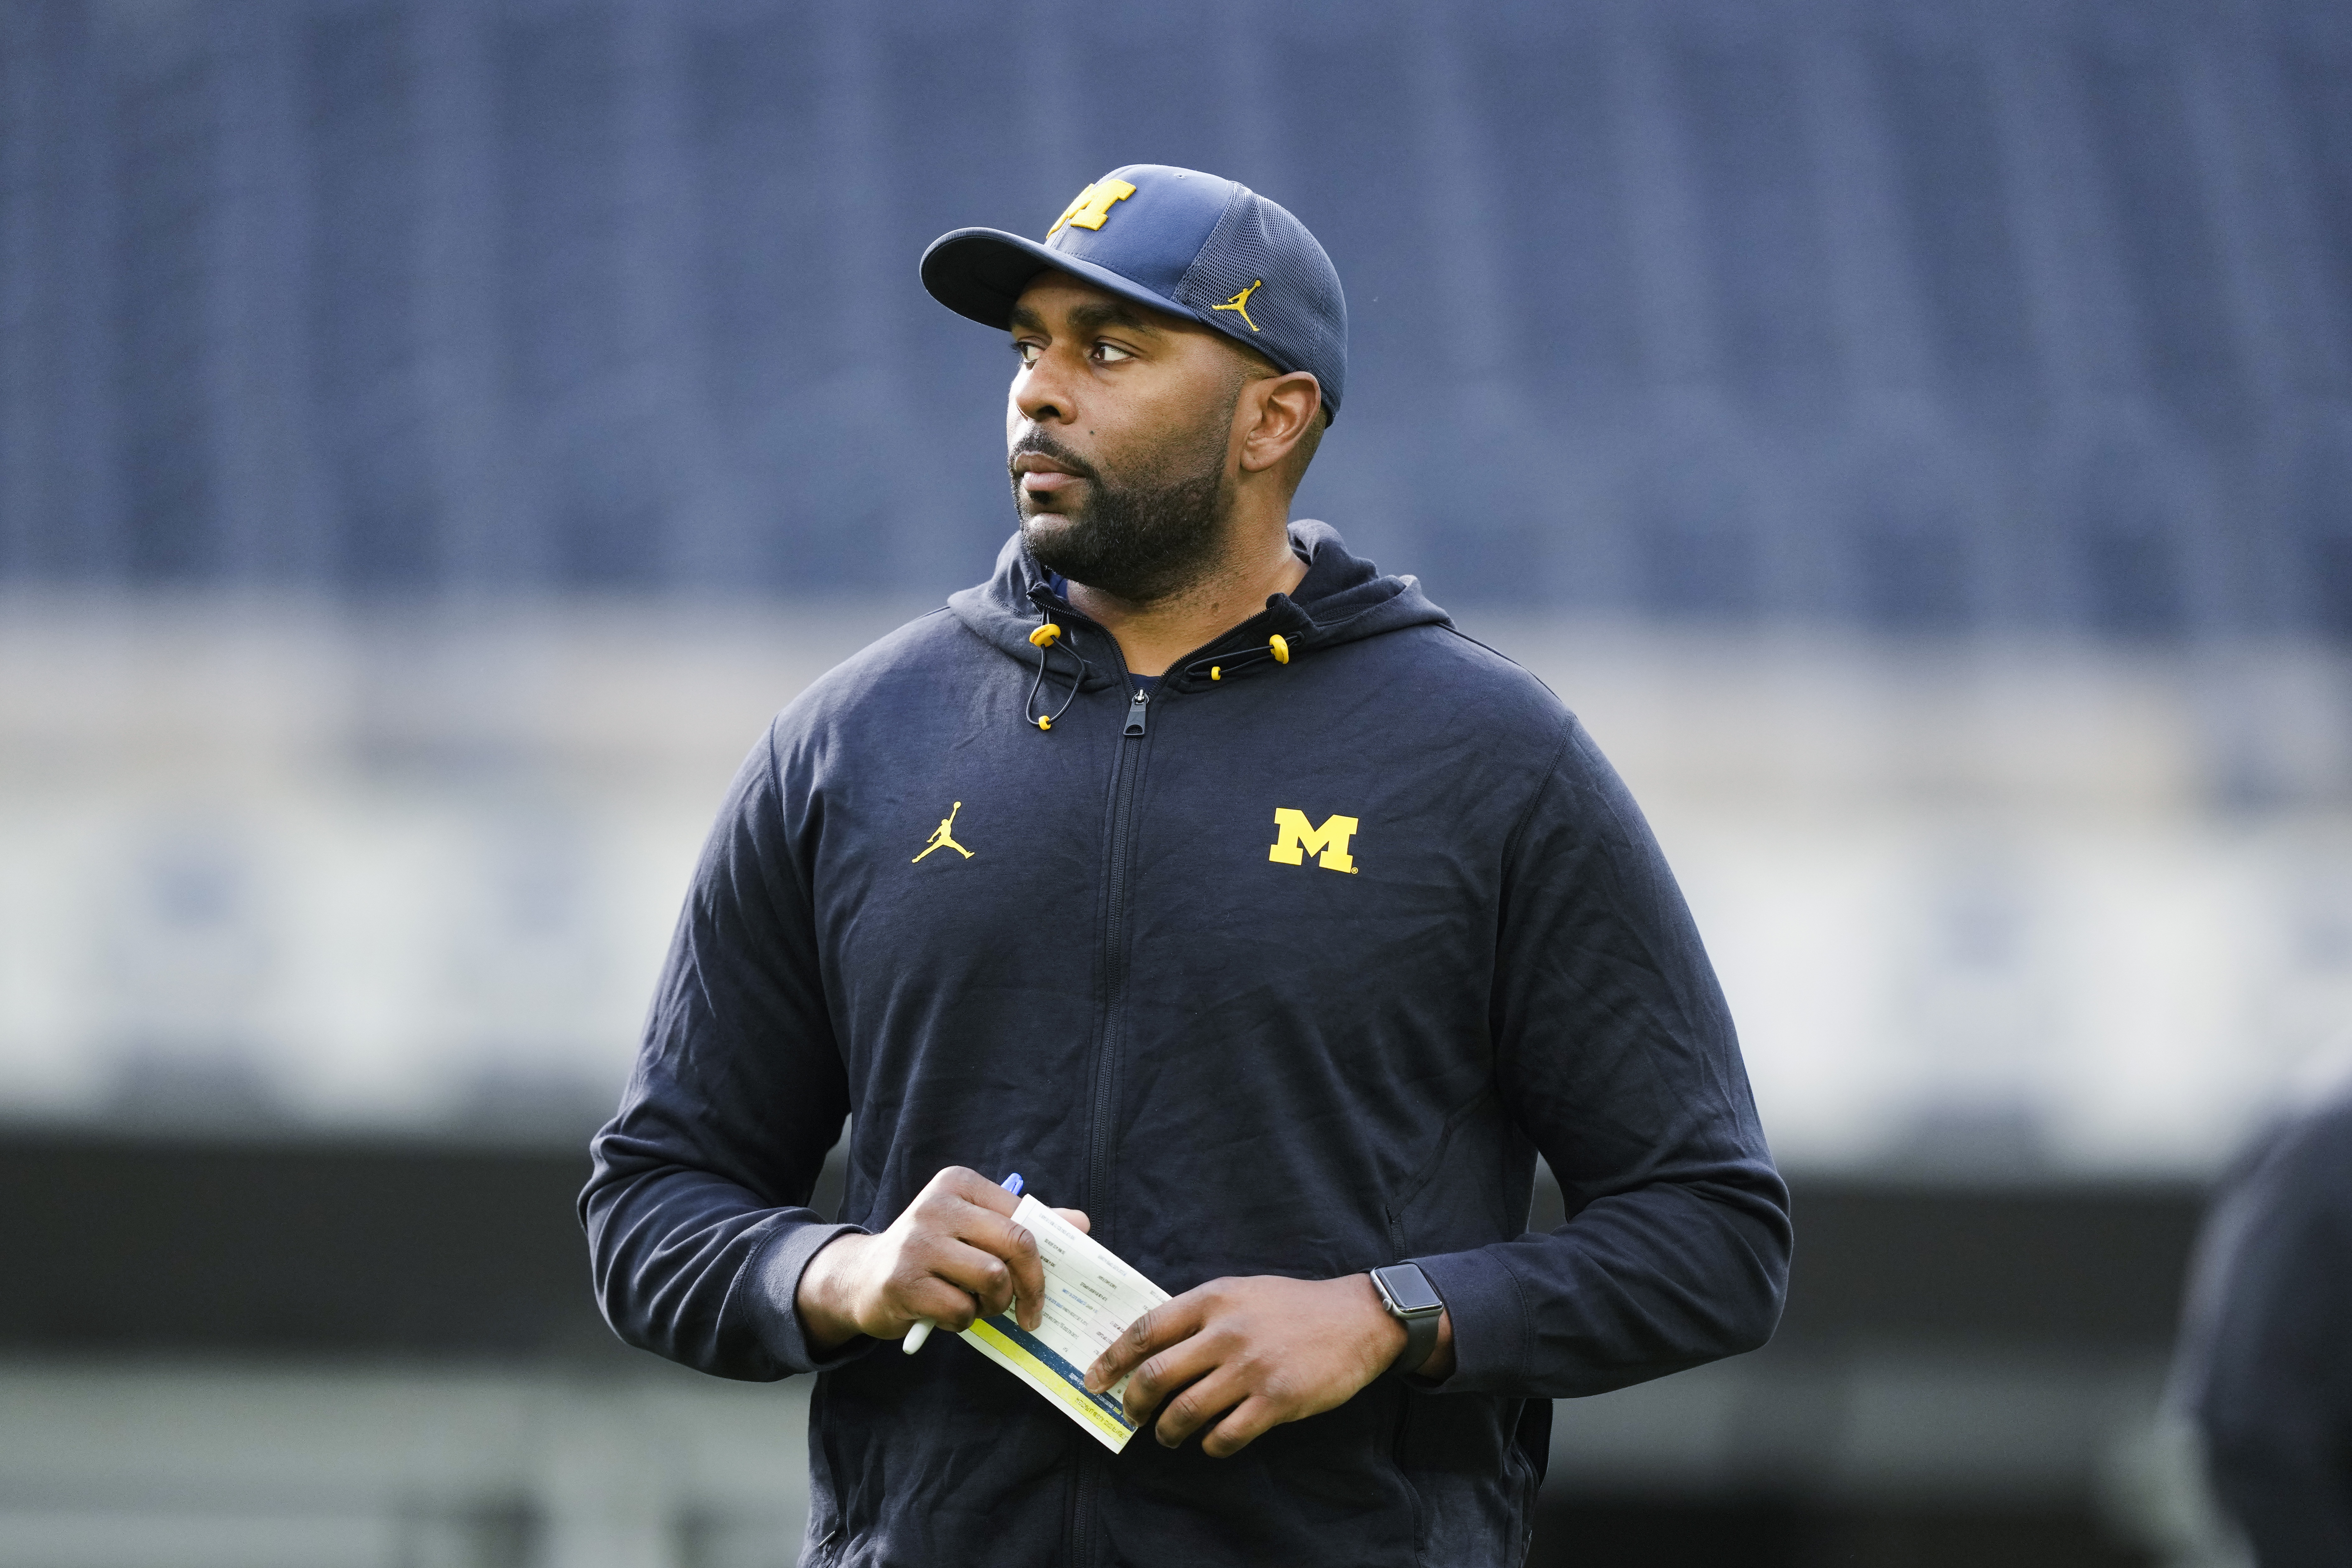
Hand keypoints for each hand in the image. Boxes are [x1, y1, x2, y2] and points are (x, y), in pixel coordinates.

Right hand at [795, 1166, 1089, 1351]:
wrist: (863, 1278)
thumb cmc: (932, 1254)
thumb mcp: (974, 1229)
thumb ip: (1024, 1224)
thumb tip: (1082, 1223)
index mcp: (958, 1184)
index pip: (1024, 1217)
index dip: (1047, 1256)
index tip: (1046, 1284)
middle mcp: (936, 1206)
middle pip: (1016, 1244)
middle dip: (1031, 1285)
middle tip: (1030, 1311)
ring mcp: (917, 1243)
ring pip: (992, 1278)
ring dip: (994, 1305)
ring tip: (979, 1306)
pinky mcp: (903, 1282)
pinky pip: (960, 1309)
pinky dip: (963, 1320)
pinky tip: (947, 1314)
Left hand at [1082, 1274, 1453, 1456]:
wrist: (1357, 1319)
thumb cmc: (1294, 1306)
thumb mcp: (1242, 1292)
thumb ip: (1201, 1314)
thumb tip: (1153, 1344)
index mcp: (1214, 1300)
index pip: (1146, 1329)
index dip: (1113, 1357)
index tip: (1095, 1378)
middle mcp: (1228, 1333)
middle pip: (1157, 1374)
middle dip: (1133, 1402)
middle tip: (1130, 1414)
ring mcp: (1252, 1368)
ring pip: (1186, 1411)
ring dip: (1167, 1430)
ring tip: (1167, 1435)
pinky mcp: (1277, 1400)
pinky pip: (1227, 1435)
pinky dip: (1211, 1445)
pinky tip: (1212, 1443)